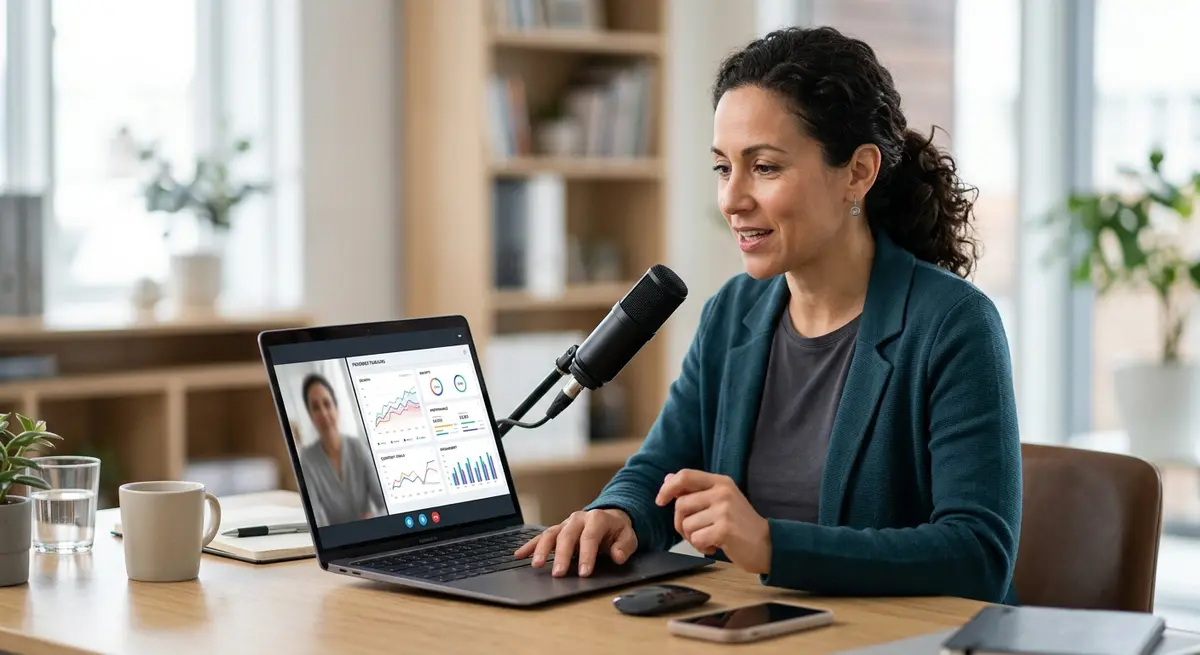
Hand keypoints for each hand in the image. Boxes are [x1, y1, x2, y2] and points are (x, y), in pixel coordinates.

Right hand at [513, 508, 637, 577]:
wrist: (610, 518)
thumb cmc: (617, 530)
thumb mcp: (628, 537)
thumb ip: (624, 546)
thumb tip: (617, 556)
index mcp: (597, 519)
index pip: (589, 537)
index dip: (586, 555)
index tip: (584, 573)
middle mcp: (578, 519)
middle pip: (567, 536)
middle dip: (561, 555)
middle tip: (558, 573)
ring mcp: (566, 524)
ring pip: (551, 534)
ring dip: (541, 549)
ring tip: (535, 565)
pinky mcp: (558, 530)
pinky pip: (541, 536)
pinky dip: (529, 545)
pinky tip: (519, 555)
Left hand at [655, 469, 771, 573]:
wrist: (767, 545)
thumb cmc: (740, 524)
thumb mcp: (720, 501)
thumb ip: (695, 490)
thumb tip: (668, 478)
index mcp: (721, 482)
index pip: (685, 476)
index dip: (667, 488)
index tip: (660, 501)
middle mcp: (722, 492)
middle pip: (680, 504)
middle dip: (680, 523)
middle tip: (694, 532)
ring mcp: (724, 510)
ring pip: (686, 524)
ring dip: (692, 538)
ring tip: (709, 539)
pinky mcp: (724, 529)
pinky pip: (696, 539)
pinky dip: (701, 547)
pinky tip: (714, 546)